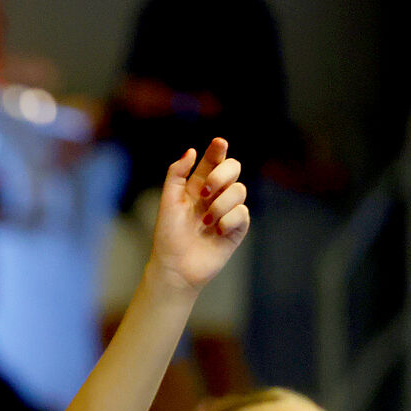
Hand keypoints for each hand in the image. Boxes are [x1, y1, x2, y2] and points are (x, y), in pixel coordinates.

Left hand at [146, 137, 249, 292]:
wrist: (175, 267)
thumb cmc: (168, 236)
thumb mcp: (168, 201)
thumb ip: (177, 174)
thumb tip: (191, 151)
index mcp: (198, 185)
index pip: (213, 160)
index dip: (218, 150)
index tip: (218, 144)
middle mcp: (215, 195)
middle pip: (233, 168)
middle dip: (221, 175)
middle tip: (204, 192)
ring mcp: (227, 211)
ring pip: (239, 190)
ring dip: (221, 204)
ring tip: (205, 222)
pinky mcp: (236, 229)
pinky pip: (242, 213)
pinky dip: (228, 220)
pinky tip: (216, 231)